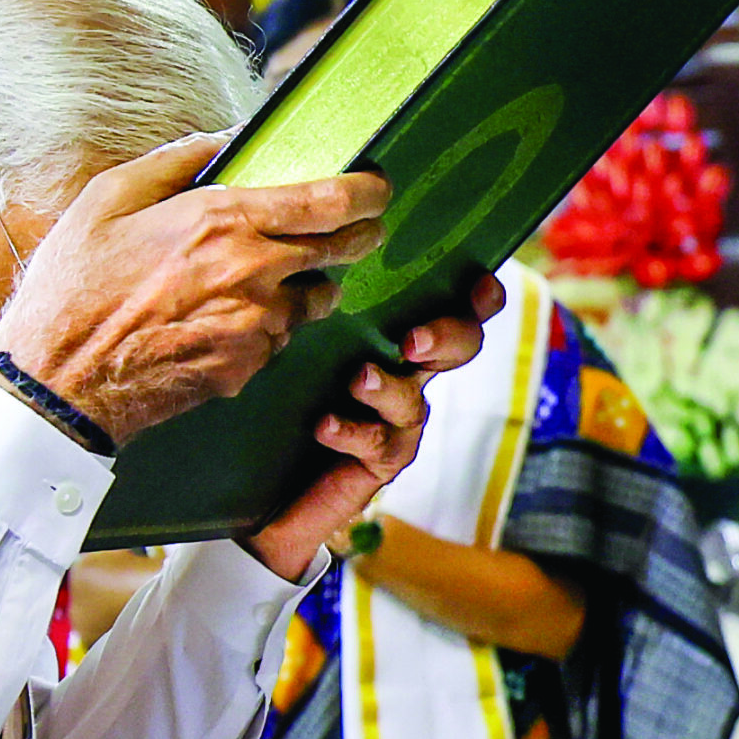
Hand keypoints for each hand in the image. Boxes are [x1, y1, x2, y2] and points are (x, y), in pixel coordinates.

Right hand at [0, 133, 388, 446]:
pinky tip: (234, 319)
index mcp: (224, 222)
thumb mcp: (109, 198)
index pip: (329, 202)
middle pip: (344, 250)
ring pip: (317, 300)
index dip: (367, 191)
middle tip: (359, 227)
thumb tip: (221, 138)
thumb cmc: (75, 286)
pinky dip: (272, 326)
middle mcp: (254, 274)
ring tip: (279, 278)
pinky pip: (280, 339)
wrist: (59, 381)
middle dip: (360, 234)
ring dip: (310, 285)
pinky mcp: (246, 369)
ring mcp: (255, 327)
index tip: (376, 186)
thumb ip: (175, 161)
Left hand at [242, 272, 505, 580]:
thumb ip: (311, 307)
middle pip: (459, 348)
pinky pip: (377, 443)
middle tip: (414, 341)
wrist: (260, 486)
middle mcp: (408, 376)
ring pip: (413, 400)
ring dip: (389, 387)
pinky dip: (352, 430)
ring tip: (360, 379)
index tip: (476, 282)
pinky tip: (325, 425)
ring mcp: (396, 422)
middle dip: (447, 337)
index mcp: (396, 339)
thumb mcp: (295, 344)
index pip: (453, 308)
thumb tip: (304, 252)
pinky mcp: (378, 462)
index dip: (478, 296)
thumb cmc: (280, 400)